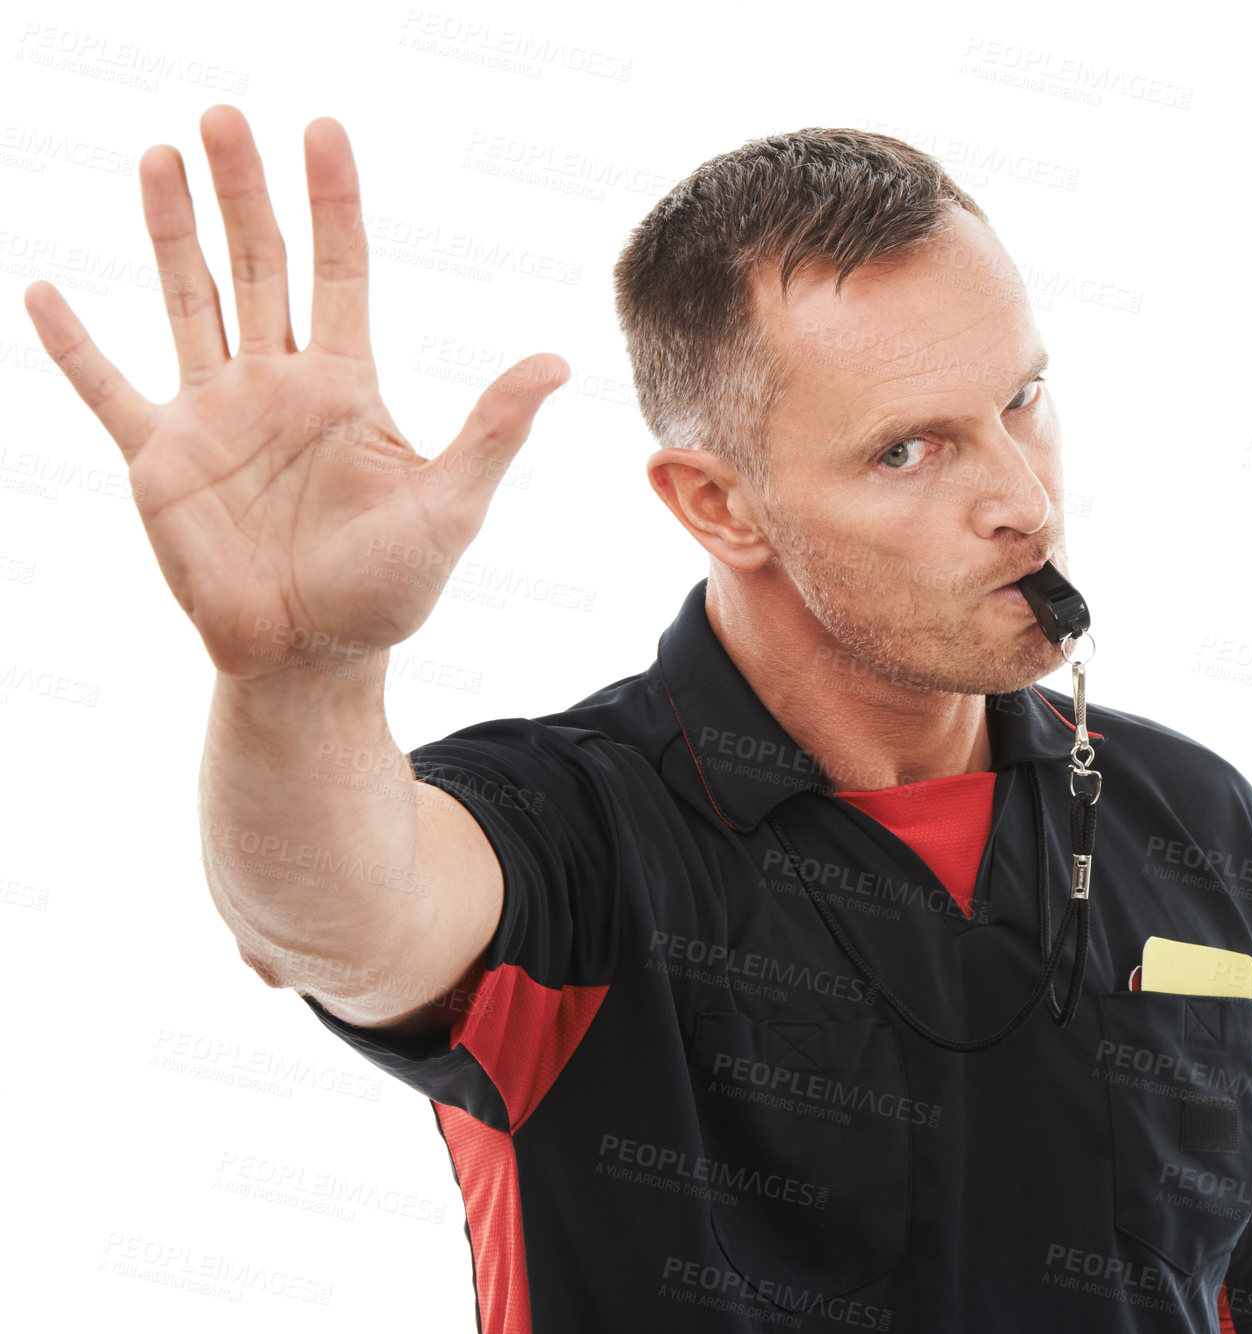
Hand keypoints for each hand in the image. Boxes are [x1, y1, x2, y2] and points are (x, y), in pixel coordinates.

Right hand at [23, 104, 568, 681]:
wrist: (312, 658)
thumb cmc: (388, 591)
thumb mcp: (450, 507)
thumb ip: (491, 431)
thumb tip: (558, 360)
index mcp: (345, 387)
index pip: (341, 271)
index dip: (332, 202)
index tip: (322, 130)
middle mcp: (277, 385)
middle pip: (259, 265)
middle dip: (242, 192)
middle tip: (225, 116)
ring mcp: (214, 417)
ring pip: (187, 301)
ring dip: (171, 231)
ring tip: (161, 155)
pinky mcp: (159, 461)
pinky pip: (107, 390)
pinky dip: (74, 346)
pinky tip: (42, 291)